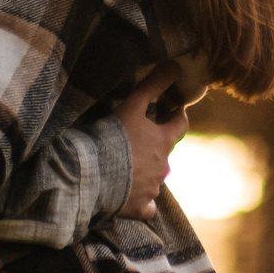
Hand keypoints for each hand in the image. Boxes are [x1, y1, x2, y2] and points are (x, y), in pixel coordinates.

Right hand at [113, 65, 184, 220]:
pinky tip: (129, 196)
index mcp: (163, 142)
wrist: (93, 176)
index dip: (177, 115)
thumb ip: (153, 85)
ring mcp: (153, 189)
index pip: (180, 125)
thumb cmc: (112, 138)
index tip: (173, 110)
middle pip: (164, 153)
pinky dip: (141, 200)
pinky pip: (147, 206)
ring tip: (125, 168)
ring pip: (155, 178)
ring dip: (145, 172)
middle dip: (154, 147)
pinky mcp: (140, 208)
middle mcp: (163, 167)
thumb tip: (175, 64)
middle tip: (136, 141)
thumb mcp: (132, 105)